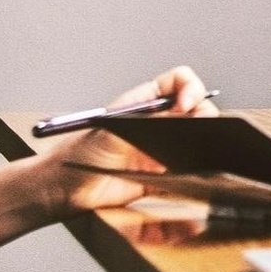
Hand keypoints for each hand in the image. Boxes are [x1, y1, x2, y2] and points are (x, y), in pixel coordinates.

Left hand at [42, 66, 220, 214]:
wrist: (66, 189)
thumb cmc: (79, 152)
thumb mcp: (112, 125)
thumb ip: (146, 116)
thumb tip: (180, 110)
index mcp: (146, 102)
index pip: (179, 82)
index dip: (190, 88)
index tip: (186, 104)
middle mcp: (159, 122)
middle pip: (198, 109)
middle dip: (204, 115)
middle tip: (199, 129)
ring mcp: (164, 148)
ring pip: (199, 138)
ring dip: (204, 142)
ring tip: (195, 151)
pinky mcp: (165, 175)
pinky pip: (191, 169)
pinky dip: (198, 169)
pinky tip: (192, 171)